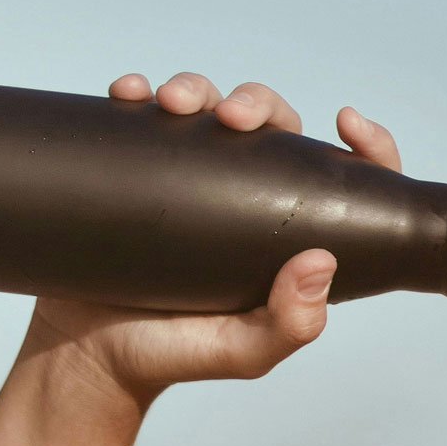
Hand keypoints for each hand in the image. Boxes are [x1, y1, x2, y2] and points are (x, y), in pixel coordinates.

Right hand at [21, 72, 402, 407]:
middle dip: (256, 103)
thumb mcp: (242, 353)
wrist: (86, 357)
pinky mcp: (134, 174)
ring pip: (204, 109)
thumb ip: (290, 325)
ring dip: (196, 88)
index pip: (335, 181)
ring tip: (172, 102)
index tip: (348, 122)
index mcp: (281, 237)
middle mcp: (240, 202)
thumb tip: (321, 260)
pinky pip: (139, 119)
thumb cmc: (171, 357)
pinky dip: (136, 94)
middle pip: (268, 126)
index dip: (361, 146)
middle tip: (232, 116)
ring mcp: (184, 184)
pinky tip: (129, 95)